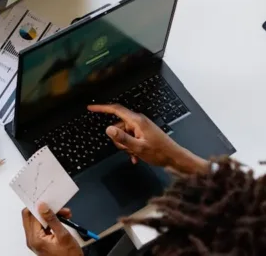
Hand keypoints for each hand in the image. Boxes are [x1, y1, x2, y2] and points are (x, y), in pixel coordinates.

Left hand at [22, 203, 82, 255]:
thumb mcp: (63, 235)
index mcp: (35, 238)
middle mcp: (32, 240)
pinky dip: (50, 222)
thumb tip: (42, 206)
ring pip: (37, 221)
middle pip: (31, 217)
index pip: (30, 215)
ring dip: (50, 216)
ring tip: (64, 215)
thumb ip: (52, 219)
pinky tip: (61, 220)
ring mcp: (35, 241)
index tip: (48, 202)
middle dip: (45, 210)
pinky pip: (41, 227)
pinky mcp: (40, 242)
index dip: (39, 207)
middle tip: (57, 208)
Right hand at [87, 104, 207, 172]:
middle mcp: (138, 121)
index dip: (102, 108)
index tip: (91, 108)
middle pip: (118, 126)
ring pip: (123, 134)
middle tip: (128, 149)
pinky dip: (130, 148)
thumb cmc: (159, 152)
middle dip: (119, 139)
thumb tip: (108, 129)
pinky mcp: (143, 133)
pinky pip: (130, 139)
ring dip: (125, 145)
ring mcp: (141, 127)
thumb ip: (122, 138)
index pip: (116, 109)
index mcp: (137, 121)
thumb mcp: (138, 147)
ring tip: (135, 154)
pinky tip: (136, 157)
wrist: (175, 158)